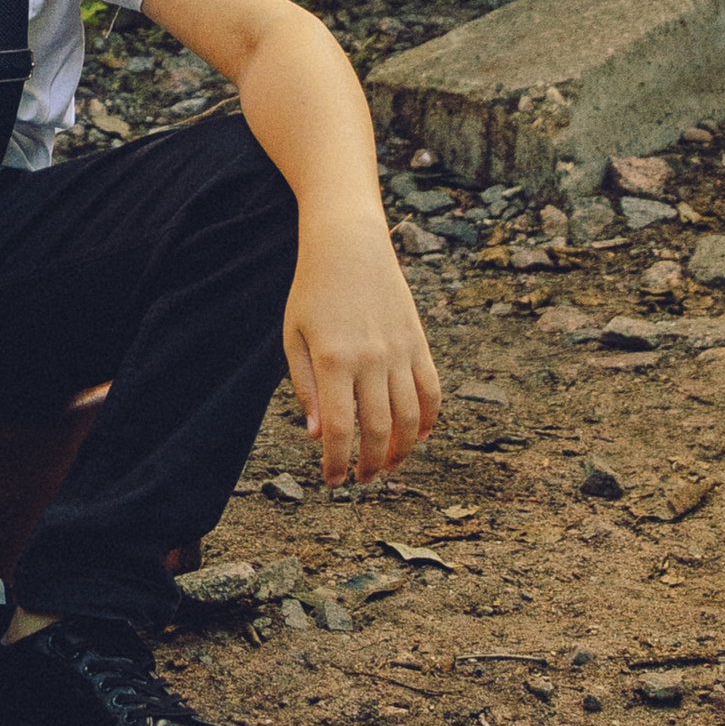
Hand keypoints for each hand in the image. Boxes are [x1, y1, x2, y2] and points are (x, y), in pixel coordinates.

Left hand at [283, 213, 441, 485]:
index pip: (339, 428)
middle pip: (379, 430)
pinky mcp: (418, 342)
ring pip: (409, 417)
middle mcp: (370, 359)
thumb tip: (316, 436)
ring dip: (401, 451)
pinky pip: (431, 391)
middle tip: (363, 480)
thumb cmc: (312, 290)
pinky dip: (428, 420)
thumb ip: (304, 387)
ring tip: (389, 467)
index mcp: (333, 359)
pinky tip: (418, 437)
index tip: (333, 482)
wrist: (349, 243)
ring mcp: (399, 350)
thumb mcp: (293, 336)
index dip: (336, 462)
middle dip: (371, 464)